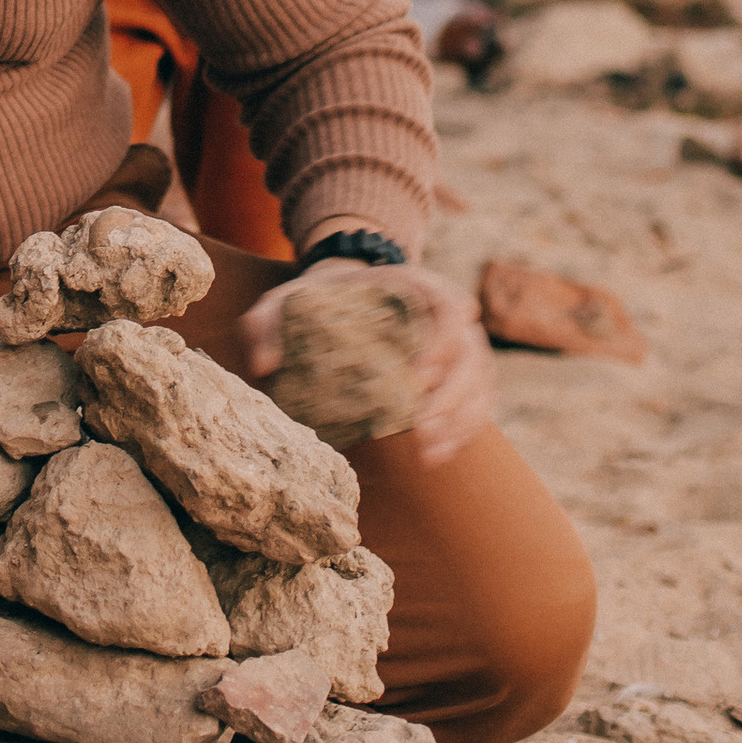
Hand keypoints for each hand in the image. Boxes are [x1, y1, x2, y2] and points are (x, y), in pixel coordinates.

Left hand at [236, 256, 495, 469]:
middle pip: (469, 354)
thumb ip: (267, 322)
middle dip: (451, 396)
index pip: (449, 306)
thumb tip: (262, 364)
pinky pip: (477, 404)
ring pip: (479, 384)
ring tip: (428, 453)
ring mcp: (460, 347)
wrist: (347, 299)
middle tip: (420, 429)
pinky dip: (462, 431)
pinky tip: (435, 456)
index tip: (416, 377)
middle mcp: (446, 314)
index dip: (441, 342)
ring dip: (459, 421)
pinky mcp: (461, 376)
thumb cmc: (320, 301)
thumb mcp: (288, 300)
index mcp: (415, 286)